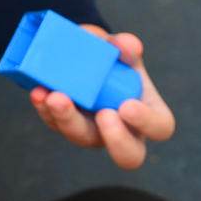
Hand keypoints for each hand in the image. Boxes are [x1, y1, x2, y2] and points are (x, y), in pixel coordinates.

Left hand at [30, 28, 175, 169]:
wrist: (81, 55)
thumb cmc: (111, 58)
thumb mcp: (119, 48)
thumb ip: (124, 46)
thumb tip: (127, 45)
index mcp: (148, 112)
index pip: (160, 128)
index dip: (147, 122)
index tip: (127, 105)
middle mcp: (123, 130)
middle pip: (128, 155)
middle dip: (115, 139)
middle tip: (103, 114)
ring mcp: (92, 131)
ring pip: (82, 138)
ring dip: (67, 119)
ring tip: (55, 97)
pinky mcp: (65, 125)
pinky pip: (55, 123)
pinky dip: (45, 108)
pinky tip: (39, 92)